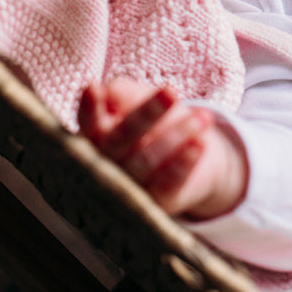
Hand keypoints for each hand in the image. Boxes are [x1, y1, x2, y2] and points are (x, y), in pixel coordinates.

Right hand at [78, 78, 247, 218]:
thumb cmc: (152, 119)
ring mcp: (130, 188)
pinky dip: (185, 163)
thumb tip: (106, 90)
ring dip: (176, 135)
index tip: (92, 88)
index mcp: (94, 139)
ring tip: (202, 116)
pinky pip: (169, 183)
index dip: (89, 108)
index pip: (89, 122)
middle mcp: (105, 167)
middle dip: (147, 113)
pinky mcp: (157, 203)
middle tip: (171, 92)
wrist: (187, 154)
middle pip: (120, 138)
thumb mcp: (135, 99)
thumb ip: (119, 92)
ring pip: (147, 160)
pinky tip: (200, 143)